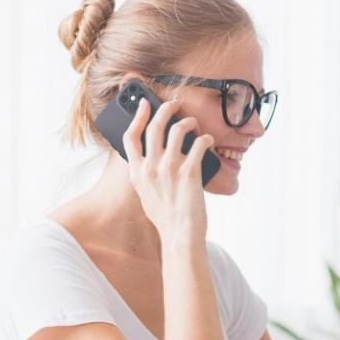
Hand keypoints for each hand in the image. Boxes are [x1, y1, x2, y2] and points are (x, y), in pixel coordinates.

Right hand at [123, 96, 213, 245]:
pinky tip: (208, 141)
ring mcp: (169, 168)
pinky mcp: (189, 172)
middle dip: (166, 109)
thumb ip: (144, 174)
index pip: (130, 137)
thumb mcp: (145, 194)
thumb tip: (150, 157)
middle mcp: (150, 167)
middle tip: (175, 104)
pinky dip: (206, 139)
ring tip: (194, 124)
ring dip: (188, 122)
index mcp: (137, 173)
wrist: (180, 235)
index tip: (144, 105)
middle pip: (154, 126)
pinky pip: (199, 144)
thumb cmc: (165, 217)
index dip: (136, 117)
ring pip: (178, 129)